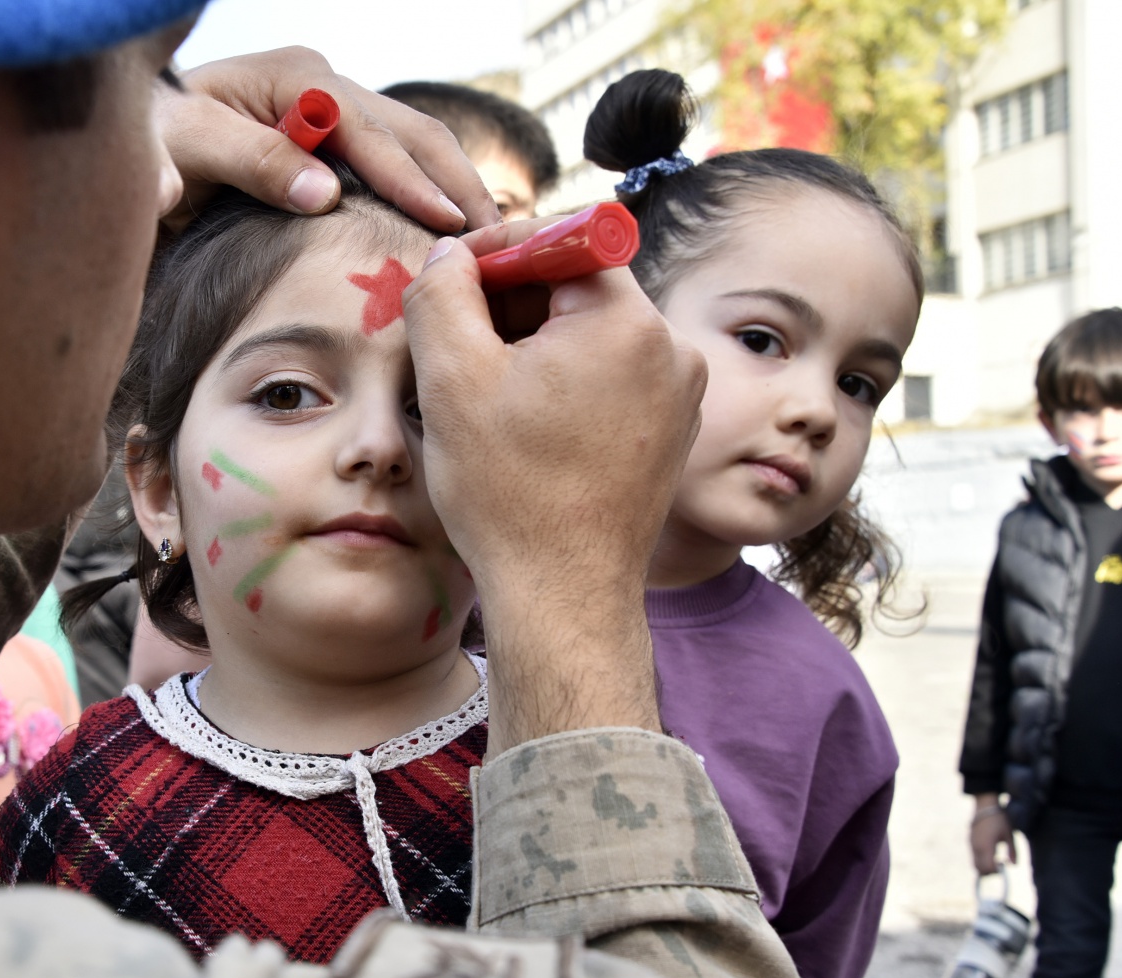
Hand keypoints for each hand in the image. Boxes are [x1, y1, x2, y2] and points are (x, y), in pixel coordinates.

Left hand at [158, 47, 497, 233]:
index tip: (447, 224)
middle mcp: (325, 87)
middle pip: (414, 131)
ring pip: (417, 147)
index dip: (411, 181)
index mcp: (296, 77)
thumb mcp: (184, 145)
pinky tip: (455, 238)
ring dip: (456, 191)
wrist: (139, 138)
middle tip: (497, 240)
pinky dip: (432, 197)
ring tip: (492, 243)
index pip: (370, 131)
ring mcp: (335, 113)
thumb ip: (249, 163)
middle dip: (458, 184)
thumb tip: (324, 193)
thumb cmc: (154, 140)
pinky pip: (398, 166)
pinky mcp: (337, 143)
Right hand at [402, 222, 707, 754]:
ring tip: (488, 399)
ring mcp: (679, 393)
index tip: (451, 286)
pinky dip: (566, 387)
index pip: (560, 239)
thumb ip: (442, 293)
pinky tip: (525, 429)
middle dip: (512, 306)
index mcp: (626, 319)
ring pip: (591, 337)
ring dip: (535, 349)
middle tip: (457, 348)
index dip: (496, 252)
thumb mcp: (452, 377)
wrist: (565, 595)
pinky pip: (612, 380)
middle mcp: (671, 347)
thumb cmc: (512, 493)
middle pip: (578, 288)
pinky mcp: (670, 432)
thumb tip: (449, 256)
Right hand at [970, 802, 1015, 874]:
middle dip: (989, 872)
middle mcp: (977, 847)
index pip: (988, 867)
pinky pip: (973, 856)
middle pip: (979, 868)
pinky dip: (981, 859)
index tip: (1003, 865)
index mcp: (987, 846)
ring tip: (995, 860)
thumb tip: (1013, 865)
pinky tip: (990, 852)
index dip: (996, 871)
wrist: (985, 806)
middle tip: (999, 866)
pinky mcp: (970, 841)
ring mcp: (972, 844)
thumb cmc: (999, 820)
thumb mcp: (1010, 835)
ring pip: (974, 863)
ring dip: (984, 866)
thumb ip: (1013, 851)